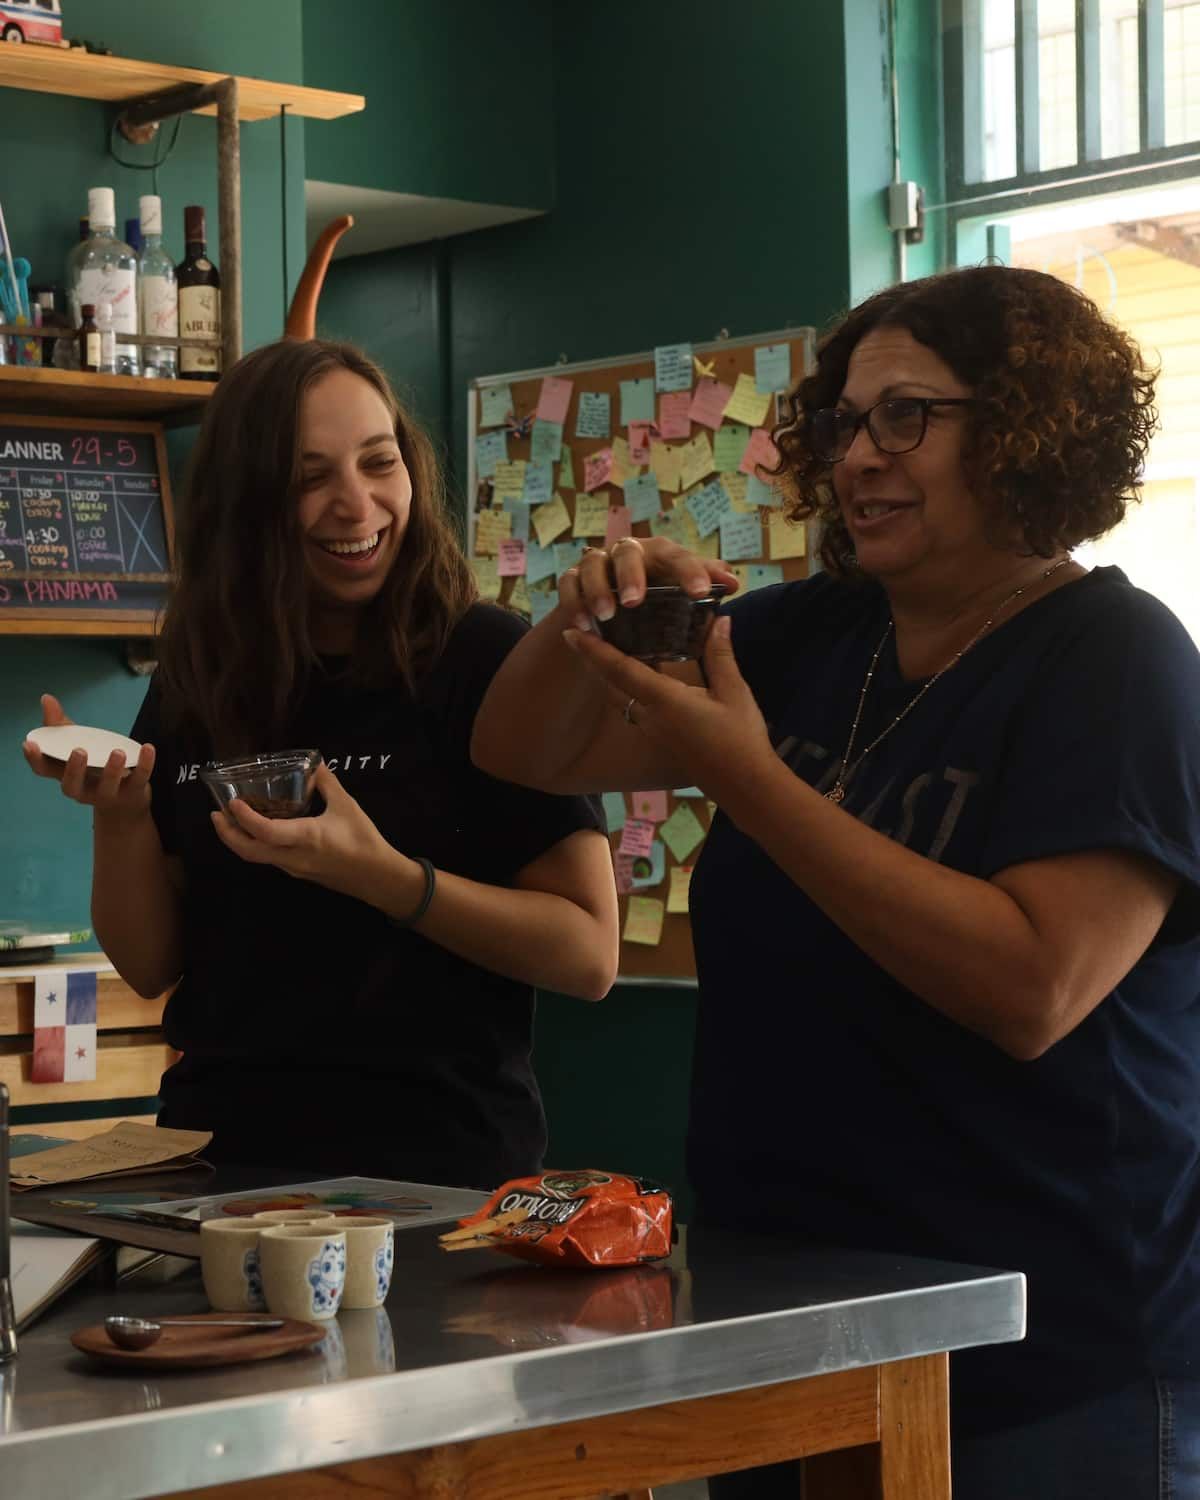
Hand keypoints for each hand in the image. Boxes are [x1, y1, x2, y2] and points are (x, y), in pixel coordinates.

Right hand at [22, 693, 154, 820]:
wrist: (125, 802)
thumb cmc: (94, 766)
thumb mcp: (77, 744)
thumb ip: (61, 725)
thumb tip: (47, 698)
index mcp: (65, 775)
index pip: (45, 770)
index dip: (35, 759)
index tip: (29, 744)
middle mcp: (83, 789)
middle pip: (72, 785)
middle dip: (75, 769)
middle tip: (79, 751)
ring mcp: (108, 794)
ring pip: (107, 786)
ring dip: (112, 769)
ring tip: (117, 752)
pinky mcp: (133, 792)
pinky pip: (139, 779)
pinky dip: (145, 764)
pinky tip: (148, 748)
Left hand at [210, 761, 421, 908]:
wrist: (376, 878)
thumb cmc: (363, 841)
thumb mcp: (347, 807)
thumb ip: (328, 784)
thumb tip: (314, 763)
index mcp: (305, 837)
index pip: (265, 831)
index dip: (244, 818)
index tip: (231, 802)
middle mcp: (293, 856)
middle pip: (248, 851)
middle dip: (226, 834)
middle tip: (216, 814)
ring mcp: (292, 868)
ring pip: (256, 857)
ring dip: (238, 840)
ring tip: (230, 820)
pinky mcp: (297, 871)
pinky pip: (268, 858)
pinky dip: (255, 844)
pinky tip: (258, 830)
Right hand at [559, 535, 738, 631]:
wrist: (617, 604)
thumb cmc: (658, 595)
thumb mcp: (681, 590)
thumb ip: (705, 583)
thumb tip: (734, 583)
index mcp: (659, 553)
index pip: (675, 555)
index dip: (689, 570)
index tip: (700, 591)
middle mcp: (627, 552)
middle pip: (626, 551)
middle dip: (630, 575)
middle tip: (634, 602)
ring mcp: (597, 563)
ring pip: (591, 564)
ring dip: (597, 589)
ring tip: (605, 616)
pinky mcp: (573, 579)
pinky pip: (567, 584)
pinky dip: (573, 602)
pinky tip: (583, 626)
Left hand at [561, 613, 776, 806]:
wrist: (745, 786)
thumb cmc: (741, 739)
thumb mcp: (734, 692)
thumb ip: (720, 655)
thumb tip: (720, 620)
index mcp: (664, 701)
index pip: (620, 670)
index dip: (594, 650)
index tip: (570, 633)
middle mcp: (651, 717)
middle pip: (612, 685)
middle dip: (595, 661)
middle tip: (582, 636)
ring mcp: (654, 732)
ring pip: (621, 700)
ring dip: (609, 678)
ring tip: (605, 654)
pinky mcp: (661, 742)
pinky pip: (635, 711)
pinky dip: (627, 691)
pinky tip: (637, 682)